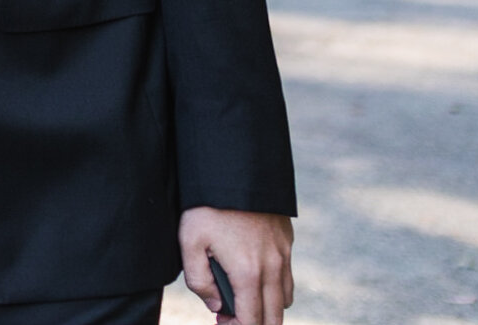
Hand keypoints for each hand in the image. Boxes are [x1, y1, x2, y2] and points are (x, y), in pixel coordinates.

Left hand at [180, 206, 292, 323]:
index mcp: (249, 273)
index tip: (222, 323)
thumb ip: (199, 281)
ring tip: (241, 299)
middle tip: (231, 317)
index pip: (252, 320)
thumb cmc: (207, 207)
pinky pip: (287, 276)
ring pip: (285, 298)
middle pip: (274, 317)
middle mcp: (273, 268)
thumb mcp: (189, 242)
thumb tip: (217, 306)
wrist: (234, 168)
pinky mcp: (286, 240)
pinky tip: (253, 277)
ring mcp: (284, 254)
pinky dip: (275, 288)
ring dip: (267, 307)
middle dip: (255, 323)